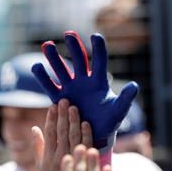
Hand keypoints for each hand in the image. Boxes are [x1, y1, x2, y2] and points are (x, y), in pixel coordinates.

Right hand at [31, 31, 137, 152]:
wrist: (96, 136)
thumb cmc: (110, 122)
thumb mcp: (119, 111)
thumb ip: (126, 98)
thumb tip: (134, 85)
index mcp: (99, 81)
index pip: (100, 61)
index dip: (98, 48)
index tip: (96, 36)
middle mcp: (84, 81)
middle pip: (78, 60)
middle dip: (74, 47)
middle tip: (69, 34)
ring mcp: (71, 89)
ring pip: (61, 69)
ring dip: (54, 58)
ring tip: (48, 45)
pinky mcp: (60, 99)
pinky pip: (50, 86)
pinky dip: (43, 77)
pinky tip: (37, 66)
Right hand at [33, 99, 92, 170]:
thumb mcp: (41, 167)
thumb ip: (38, 147)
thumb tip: (34, 128)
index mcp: (48, 158)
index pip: (49, 135)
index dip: (51, 119)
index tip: (53, 106)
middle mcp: (59, 159)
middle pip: (61, 133)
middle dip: (62, 116)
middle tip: (64, 100)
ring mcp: (73, 162)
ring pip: (73, 138)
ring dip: (74, 121)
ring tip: (74, 107)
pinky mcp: (85, 165)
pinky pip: (87, 147)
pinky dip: (87, 135)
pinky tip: (86, 123)